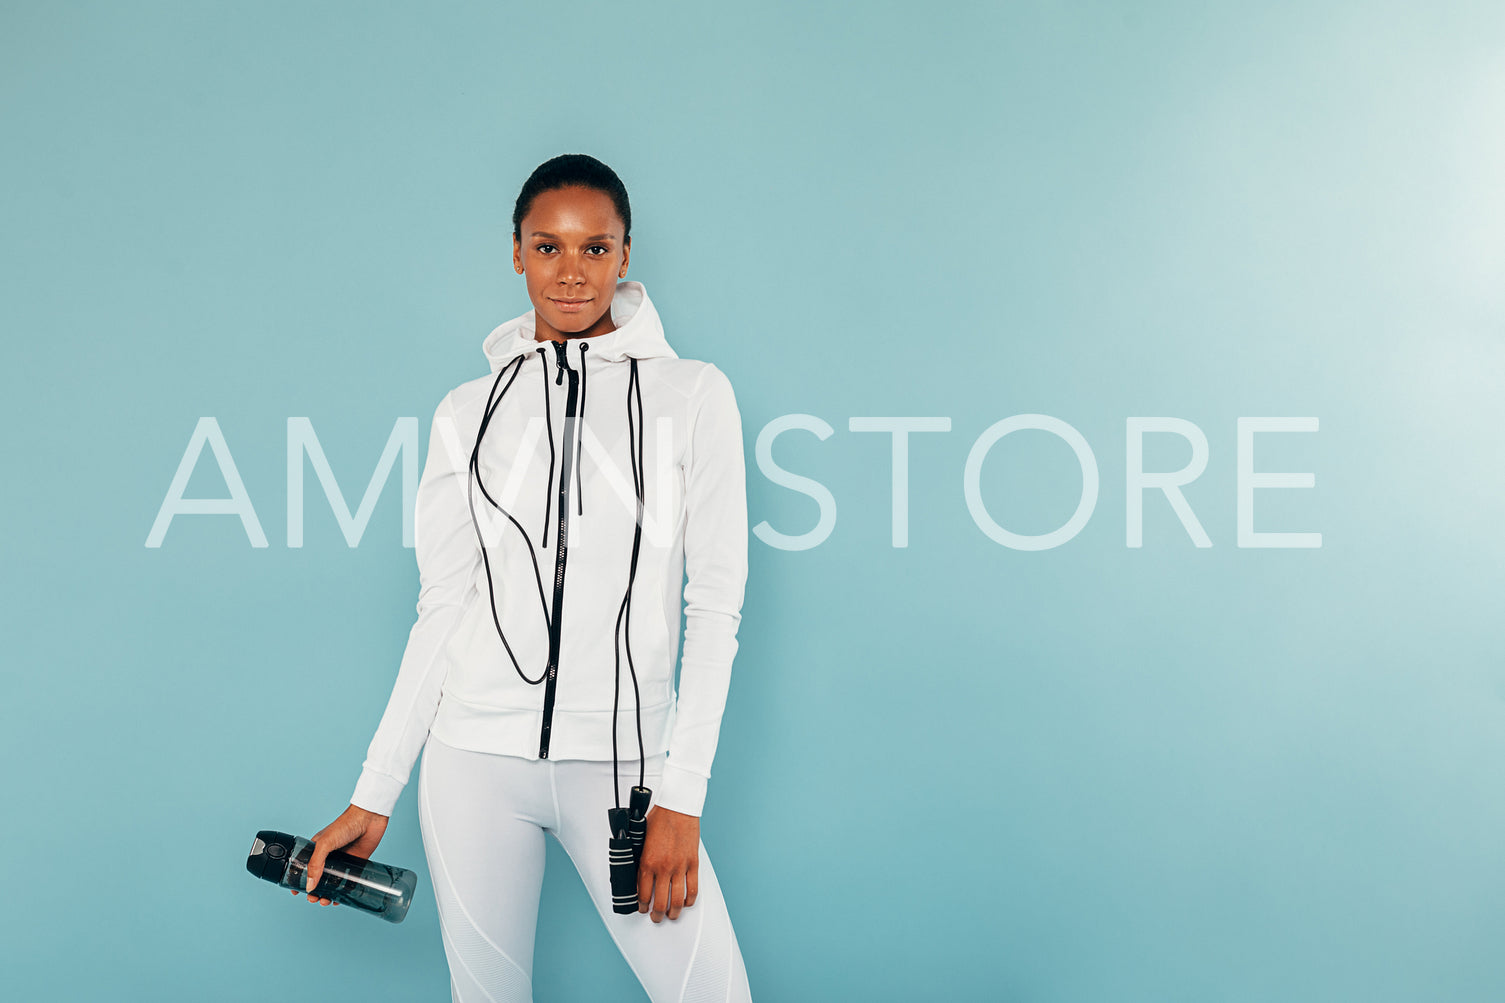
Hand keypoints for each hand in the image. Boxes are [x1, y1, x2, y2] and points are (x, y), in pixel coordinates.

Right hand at [293, 804, 388, 906]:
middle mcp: (328, 856)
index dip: (299, 880)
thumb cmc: (345, 824)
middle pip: (318, 878)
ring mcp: (342, 861)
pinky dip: (343, 891)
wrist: (370, 818)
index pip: (304, 867)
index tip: (296, 892)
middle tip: (314, 899)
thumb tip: (309, 886)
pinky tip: (340, 899)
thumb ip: (315, 864)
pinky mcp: (356, 864)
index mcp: (317, 849)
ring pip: (332, 882)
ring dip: (327, 894)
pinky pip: (348, 881)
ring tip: (326, 901)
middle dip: (313, 891)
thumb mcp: (325, 844)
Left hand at [637, 806, 698, 921]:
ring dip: (674, 912)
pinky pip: (693, 888)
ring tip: (672, 915)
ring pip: (677, 900)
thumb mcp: (642, 840)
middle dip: (656, 914)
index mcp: (647, 862)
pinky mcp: (693, 863)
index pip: (643, 894)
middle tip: (656, 917)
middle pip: (660, 902)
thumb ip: (641, 859)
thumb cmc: (659, 818)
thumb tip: (639, 875)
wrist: (677, 807)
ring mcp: (680, 867)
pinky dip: (690, 899)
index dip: (642, 906)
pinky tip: (687, 903)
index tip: (642, 909)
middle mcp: (663, 867)